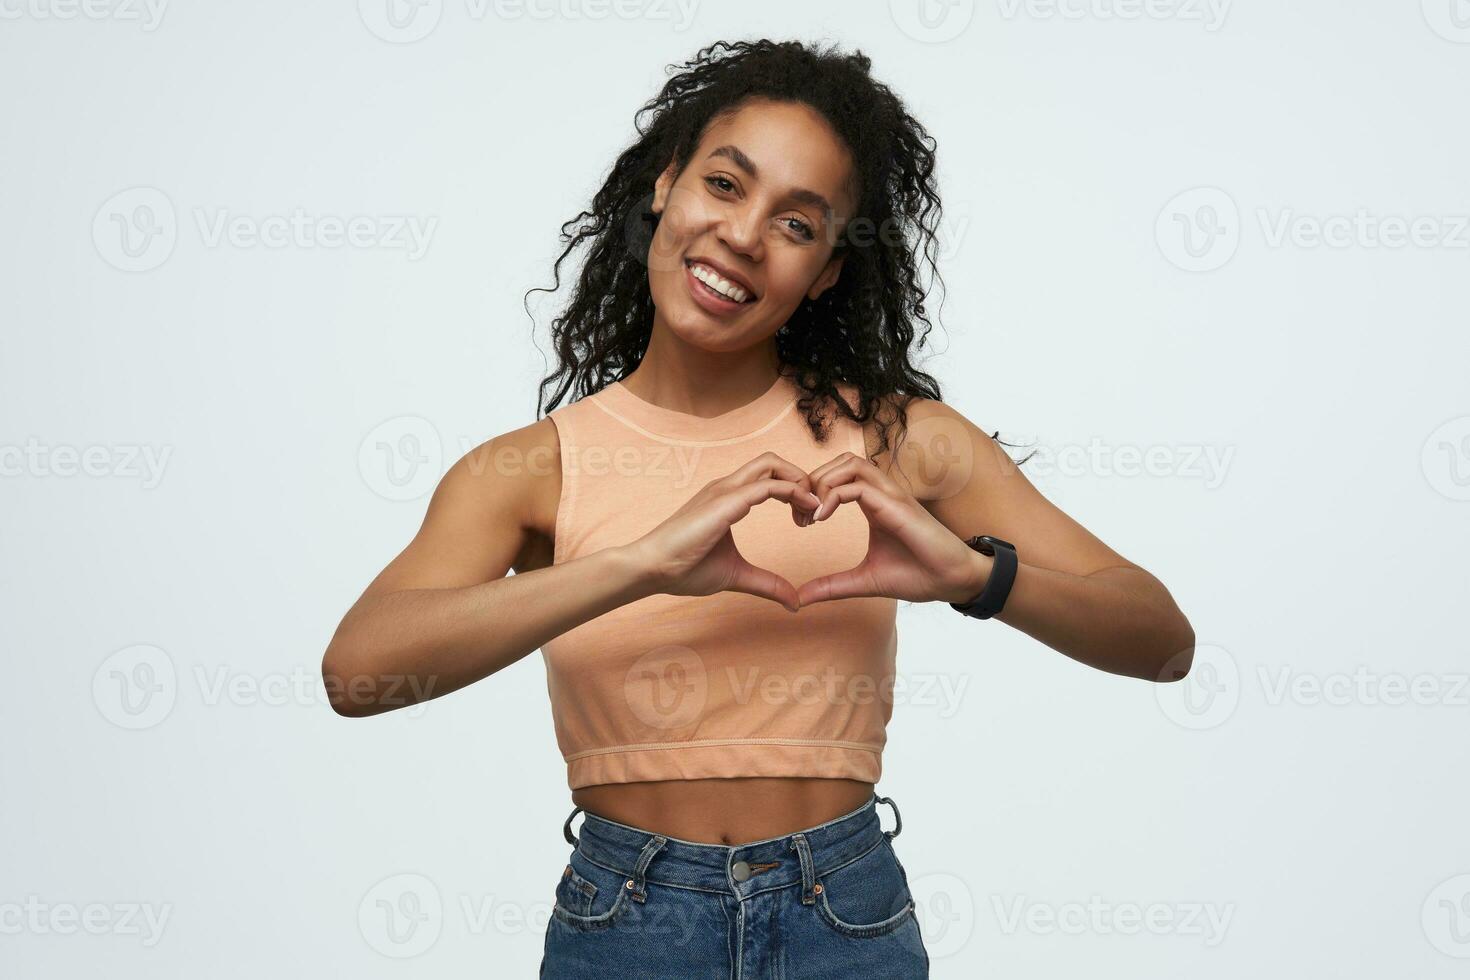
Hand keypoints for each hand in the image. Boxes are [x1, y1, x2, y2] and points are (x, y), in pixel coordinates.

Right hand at [626, 452, 823, 613]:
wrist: (652, 569)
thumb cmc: (684, 569)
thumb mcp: (737, 576)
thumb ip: (767, 584)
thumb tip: (794, 602)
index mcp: (729, 497)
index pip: (769, 476)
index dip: (796, 491)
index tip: (808, 519)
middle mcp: (728, 486)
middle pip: (773, 461)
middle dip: (802, 478)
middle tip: (816, 511)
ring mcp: (725, 490)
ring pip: (772, 464)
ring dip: (800, 482)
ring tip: (814, 511)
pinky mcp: (725, 501)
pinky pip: (767, 485)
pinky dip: (793, 493)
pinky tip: (806, 513)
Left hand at [796, 451, 990, 607]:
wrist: (952, 582)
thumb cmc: (917, 576)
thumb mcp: (863, 581)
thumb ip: (832, 586)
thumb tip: (800, 598)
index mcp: (874, 503)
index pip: (838, 476)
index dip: (813, 491)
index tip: (801, 522)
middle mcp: (882, 493)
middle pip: (841, 461)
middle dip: (813, 480)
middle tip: (801, 514)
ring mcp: (891, 496)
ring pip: (850, 464)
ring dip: (823, 482)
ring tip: (812, 513)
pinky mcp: (898, 505)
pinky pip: (859, 486)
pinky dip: (834, 496)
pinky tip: (822, 518)